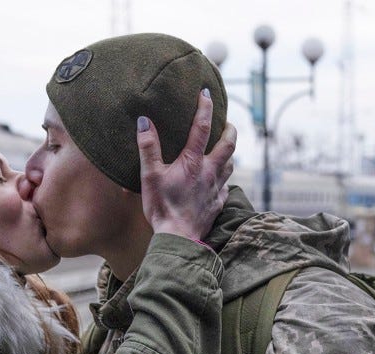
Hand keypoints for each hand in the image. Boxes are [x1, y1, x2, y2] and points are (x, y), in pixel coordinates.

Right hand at [137, 89, 236, 241]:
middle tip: (228, 122)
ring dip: (229, 153)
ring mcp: (217, 188)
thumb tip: (144, 122)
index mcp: (192, 161)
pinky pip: (226, 186)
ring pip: (231, 164)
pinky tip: (219, 180)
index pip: (202, 127)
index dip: (204, 107)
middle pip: (229, 144)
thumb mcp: (149, 176)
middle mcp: (210, 171)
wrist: (178, 238)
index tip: (206, 93)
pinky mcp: (218, 203)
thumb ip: (148, 148)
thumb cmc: (162, 207)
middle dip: (230, 129)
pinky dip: (224, 178)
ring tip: (224, 148)